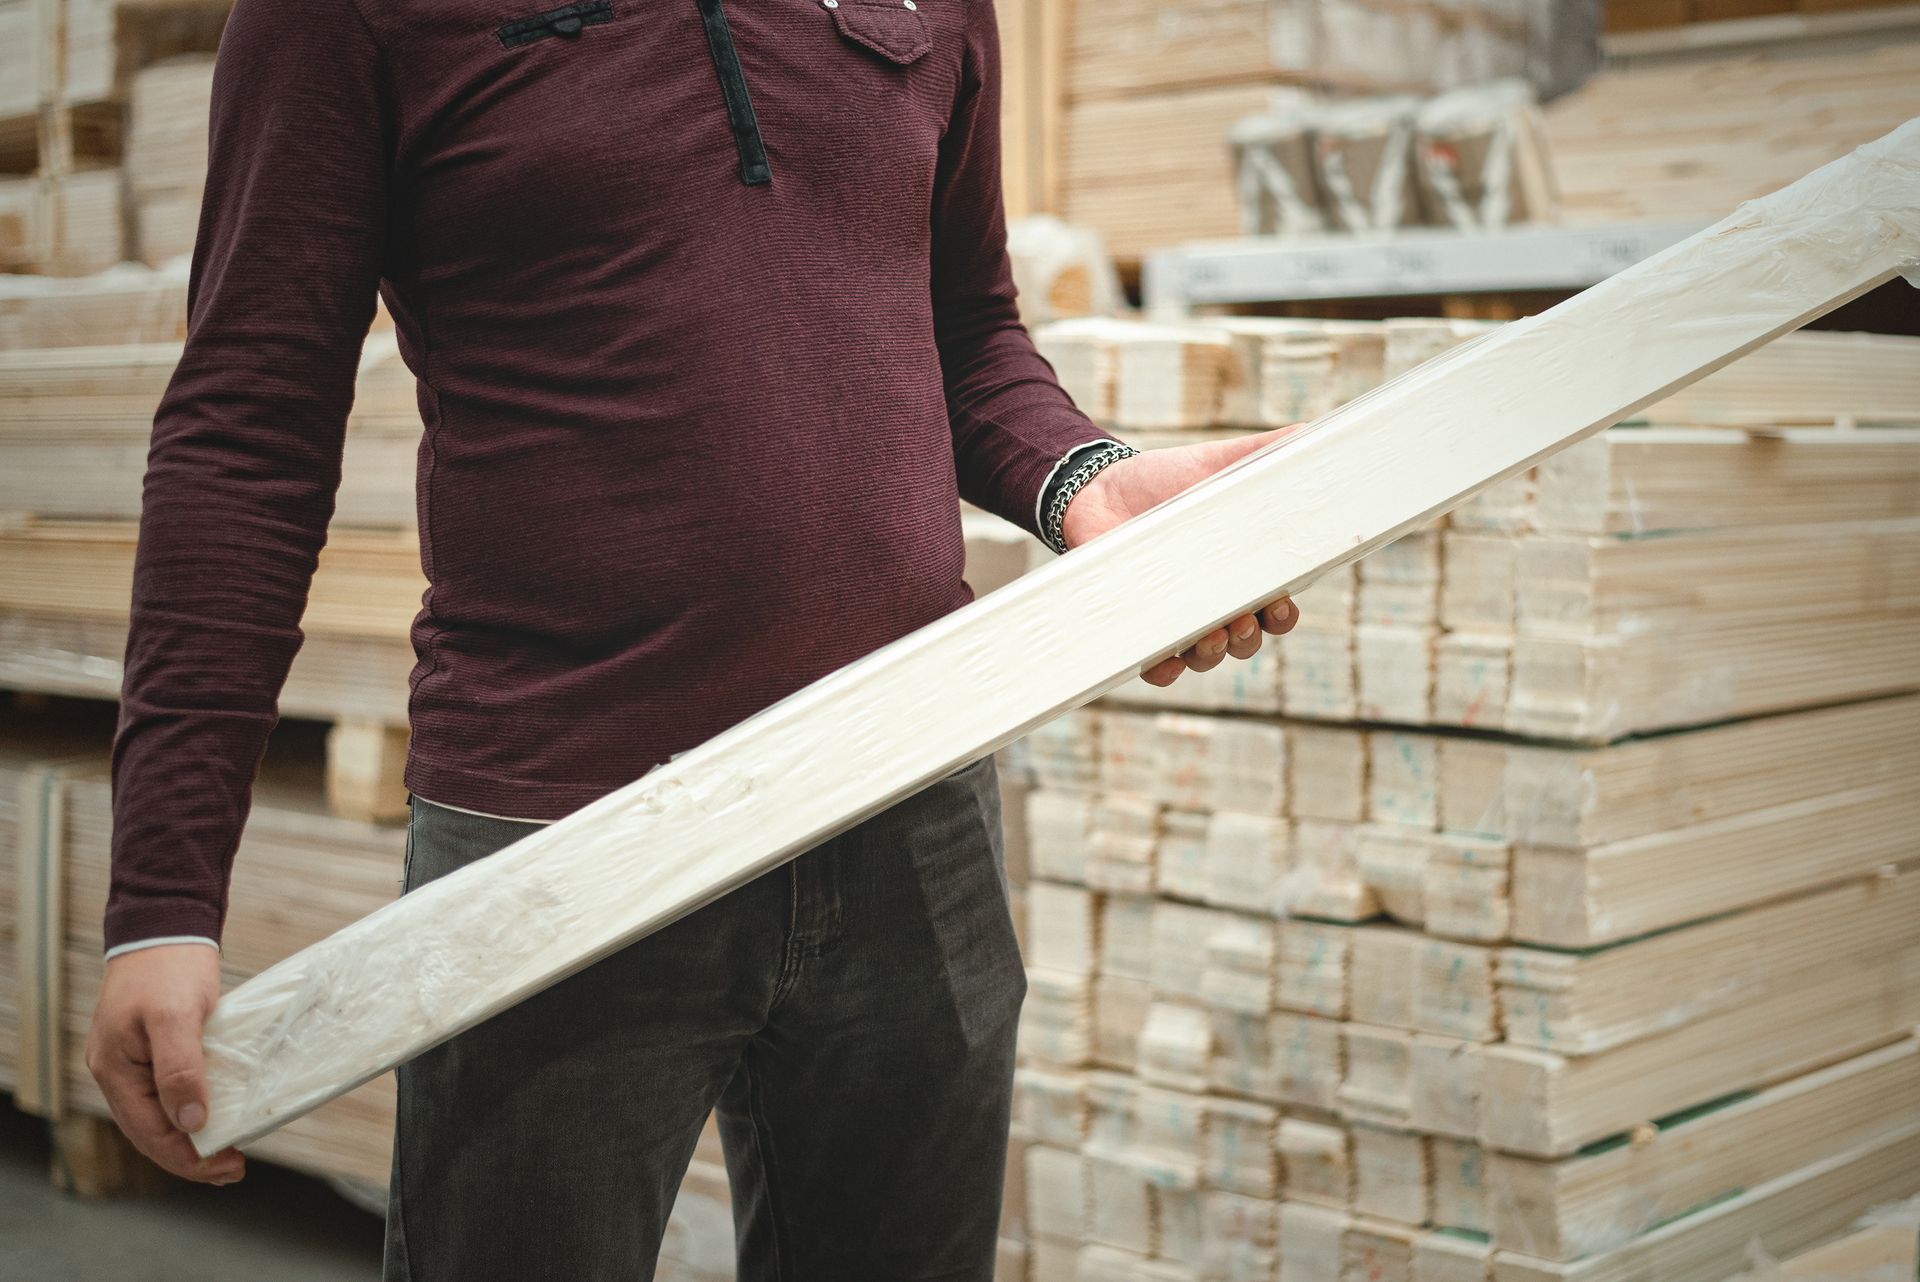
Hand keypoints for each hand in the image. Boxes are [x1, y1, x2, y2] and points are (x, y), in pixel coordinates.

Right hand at [85, 942, 244, 1184]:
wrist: (166, 925)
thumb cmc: (168, 967)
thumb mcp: (175, 1018)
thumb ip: (180, 1070)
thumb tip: (190, 1122)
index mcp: (115, 1070)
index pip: (149, 1133)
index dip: (187, 1157)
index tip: (227, 1167)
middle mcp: (118, 1072)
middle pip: (152, 1132)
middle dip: (191, 1156)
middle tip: (234, 1168)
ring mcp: (133, 1061)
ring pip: (160, 1116)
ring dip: (192, 1137)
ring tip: (228, 1153)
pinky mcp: (153, 1050)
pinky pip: (168, 1093)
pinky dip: (191, 1110)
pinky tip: (216, 1116)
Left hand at [1062, 425, 1303, 686]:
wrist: (1099, 488)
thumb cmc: (1166, 479)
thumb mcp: (1220, 462)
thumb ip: (1269, 453)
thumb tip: (1315, 434)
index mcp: (1241, 573)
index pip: (1275, 609)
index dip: (1283, 616)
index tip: (1281, 604)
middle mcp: (1212, 604)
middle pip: (1244, 641)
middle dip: (1248, 638)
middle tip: (1241, 620)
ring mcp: (1173, 620)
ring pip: (1204, 658)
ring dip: (1212, 655)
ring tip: (1209, 636)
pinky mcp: (1133, 628)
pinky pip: (1154, 665)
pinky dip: (1163, 669)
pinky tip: (1166, 659)